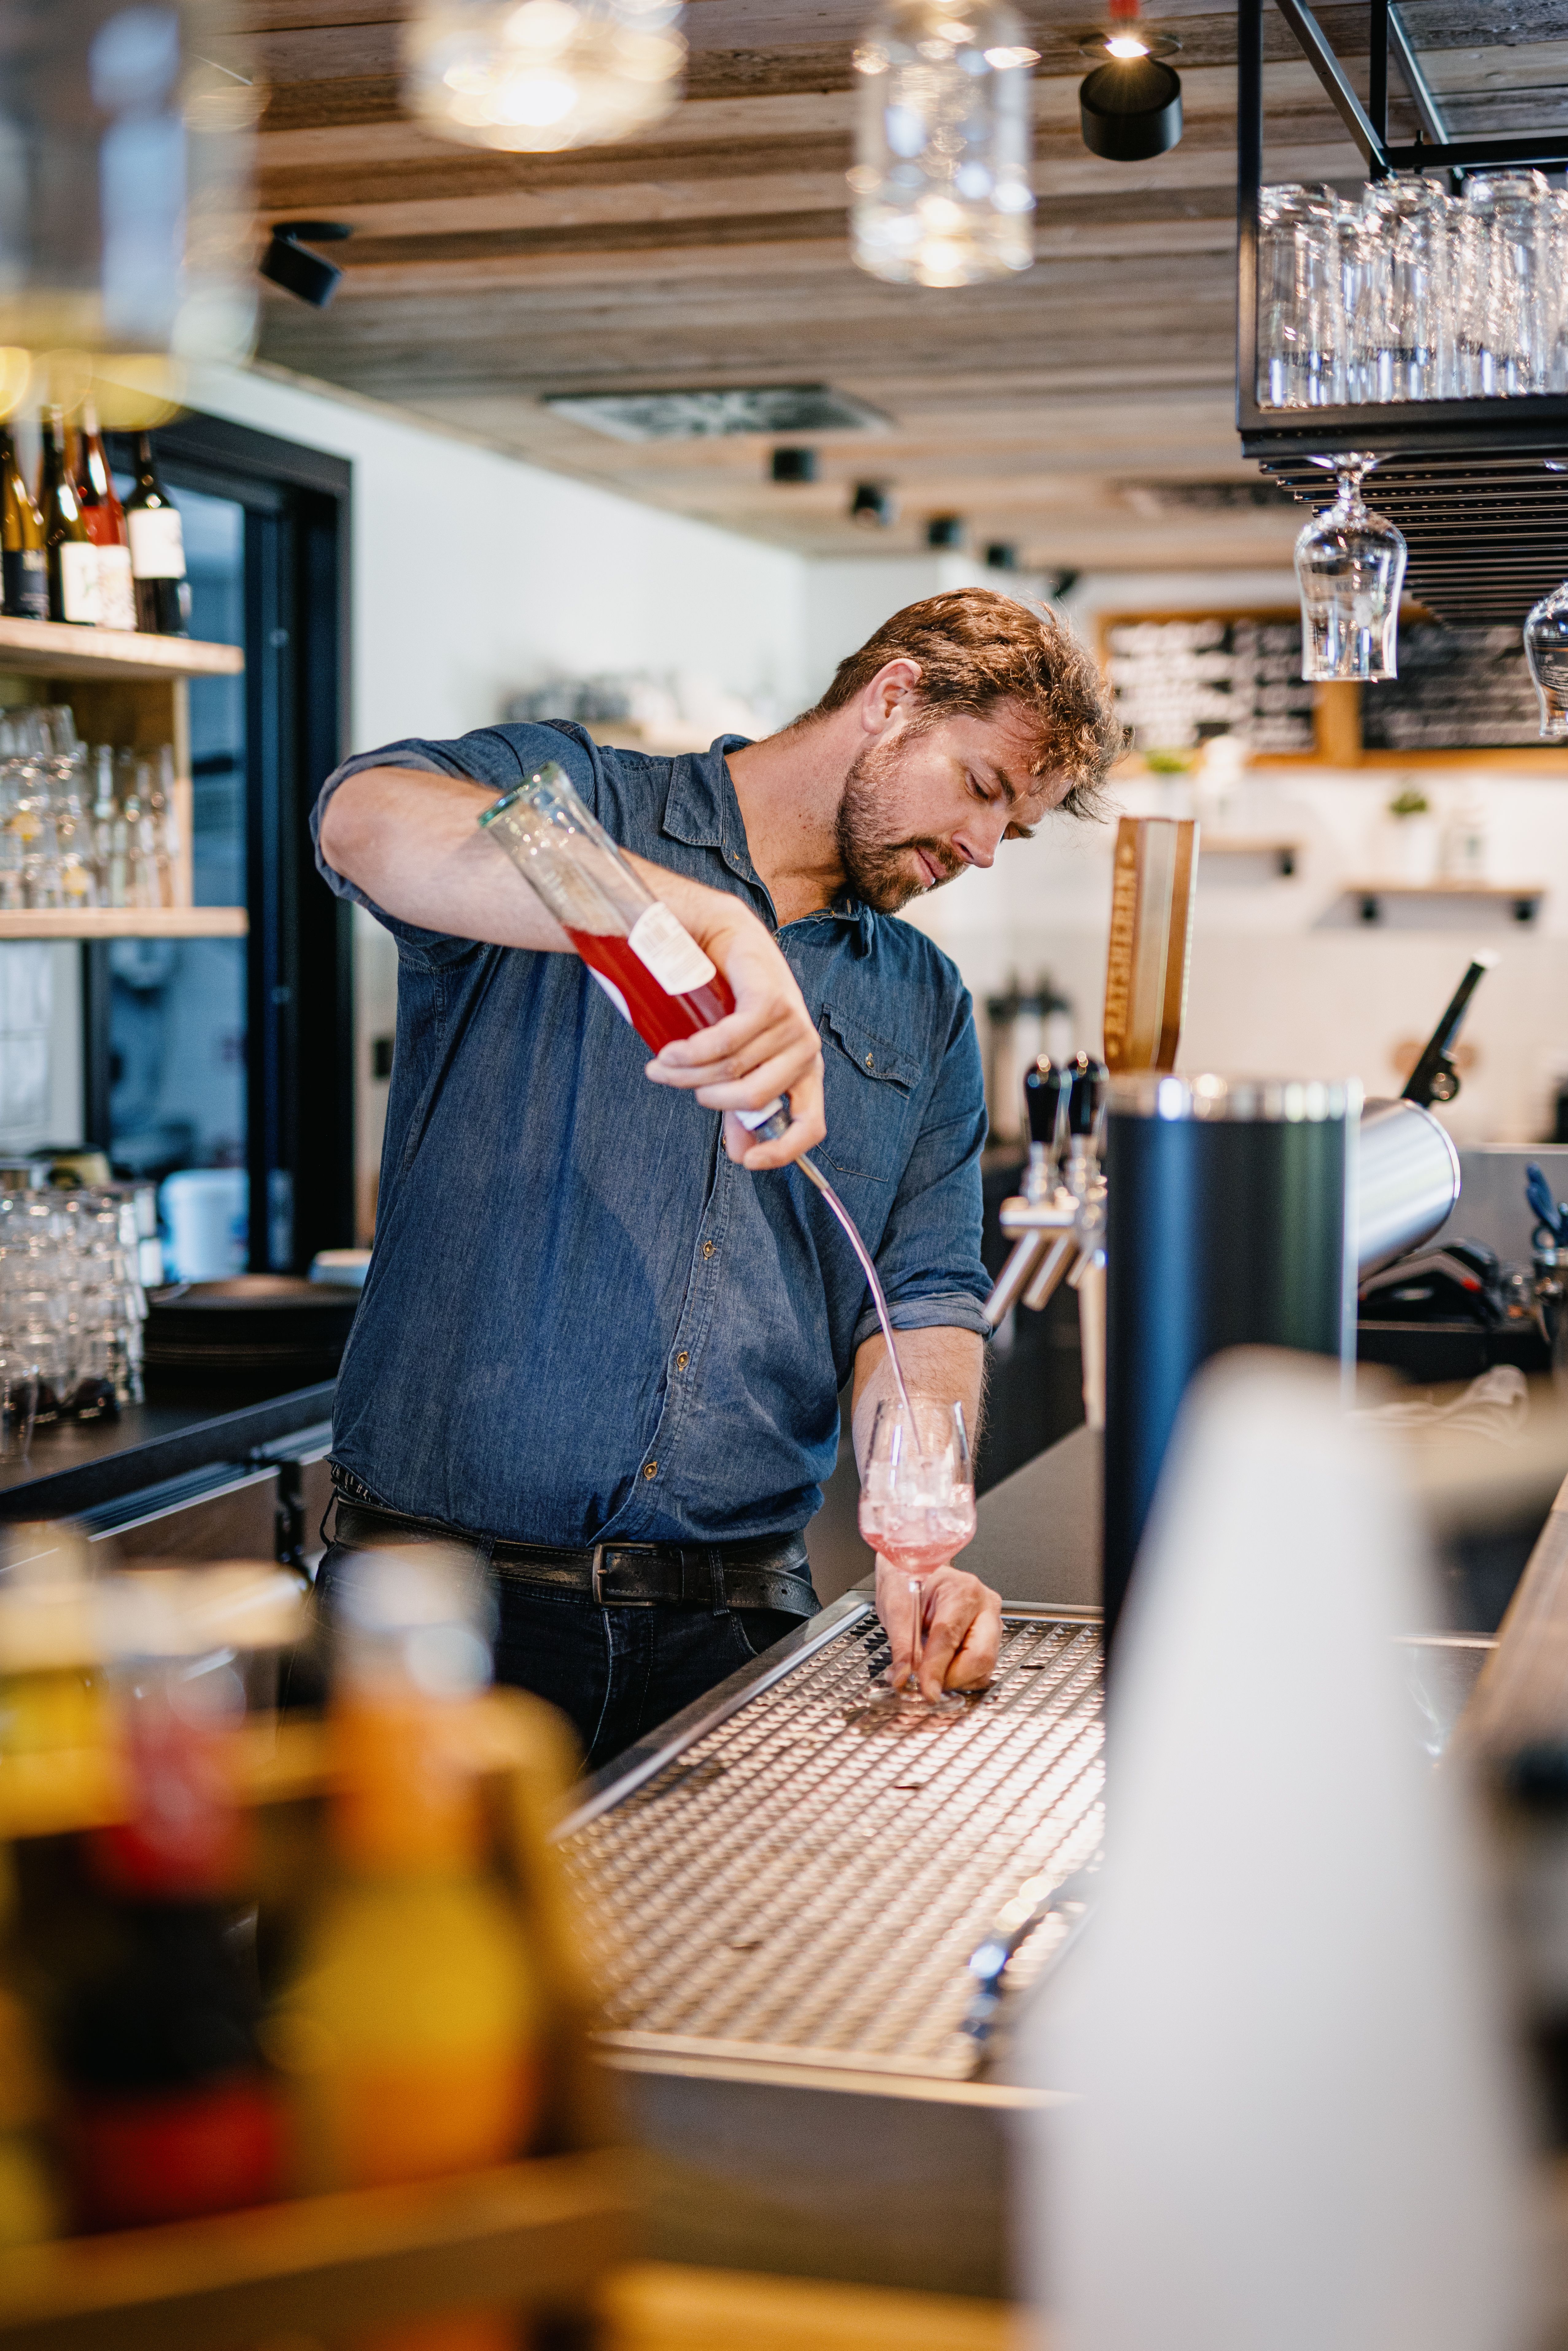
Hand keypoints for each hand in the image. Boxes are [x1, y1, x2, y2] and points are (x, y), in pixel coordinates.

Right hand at [640, 882, 825, 1170]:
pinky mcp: (772, 1001)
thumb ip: (742, 1108)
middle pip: (753, 1098)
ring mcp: (793, 1025)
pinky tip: (674, 1050)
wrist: (725, 938)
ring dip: (687, 1072)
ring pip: (734, 1069)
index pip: (811, 1125)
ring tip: (661, 1062)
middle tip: (669, 1080)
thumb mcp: (738, 1063)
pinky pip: (729, 1041)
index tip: (747, 1163)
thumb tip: (742, 1157)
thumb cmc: (730, 1005)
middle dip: (704, 1096)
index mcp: (804, 1073)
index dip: (784, 1153)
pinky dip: (695, 1051)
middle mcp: (805, 1051)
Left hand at [875, 1557, 1001, 1699]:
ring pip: (984, 1668)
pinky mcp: (989, 1640)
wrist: (916, 1570)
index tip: (926, 1691)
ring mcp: (991, 1624)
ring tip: (929, 1670)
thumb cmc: (908, 1581)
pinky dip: (960, 1677)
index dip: (936, 1668)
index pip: (950, 1636)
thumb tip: (901, 1677)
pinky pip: (981, 1670)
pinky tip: (941, 1668)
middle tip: (925, 1684)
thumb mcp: (896, 1608)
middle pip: (980, 1657)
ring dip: (955, 1679)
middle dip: (952, 1678)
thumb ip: (901, 1646)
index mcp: (962, 1591)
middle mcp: (985, 1607)